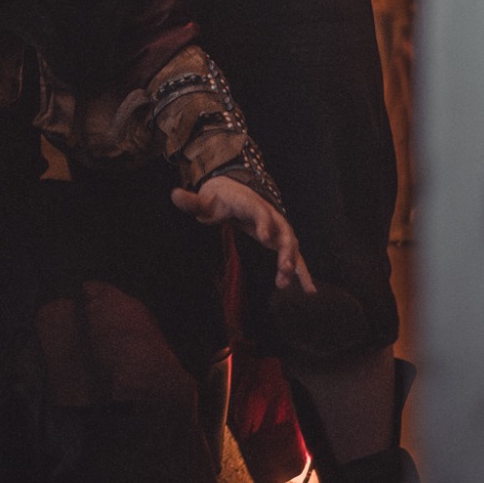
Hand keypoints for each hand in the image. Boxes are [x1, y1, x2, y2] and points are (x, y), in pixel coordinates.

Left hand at [172, 179, 315, 293]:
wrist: (235, 190)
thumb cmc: (220, 198)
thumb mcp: (206, 200)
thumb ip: (192, 201)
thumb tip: (174, 195)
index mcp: (251, 204)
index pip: (260, 212)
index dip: (264, 223)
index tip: (265, 239)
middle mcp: (269, 214)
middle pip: (282, 229)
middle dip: (285, 249)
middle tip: (282, 269)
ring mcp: (277, 227)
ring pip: (291, 244)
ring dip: (293, 263)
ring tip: (286, 283)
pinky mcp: (280, 240)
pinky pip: (294, 256)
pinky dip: (303, 272)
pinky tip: (309, 291)